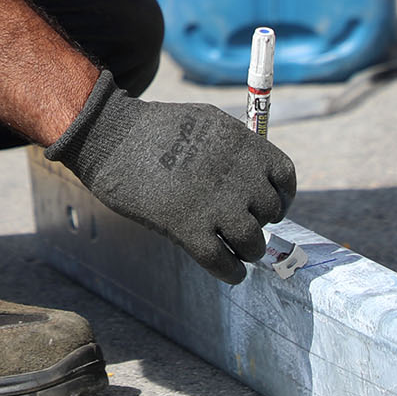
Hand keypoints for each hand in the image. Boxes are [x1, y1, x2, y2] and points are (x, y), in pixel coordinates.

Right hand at [45, 72, 297, 283]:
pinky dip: (231, 272)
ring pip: (253, 242)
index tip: (271, 206)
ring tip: (240, 252)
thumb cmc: (153, 128)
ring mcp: (214, 202)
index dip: (283, 197)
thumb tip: (256, 176)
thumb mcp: (205, 122)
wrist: (111, 137)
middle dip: (260, 222)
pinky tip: (231, 273)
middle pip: (270, 212)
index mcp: (242, 143)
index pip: (285, 177)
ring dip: (249, 250)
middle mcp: (236, 174)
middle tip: (244, 227)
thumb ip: (235, 147)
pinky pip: (223, 262)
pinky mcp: (188, 227)